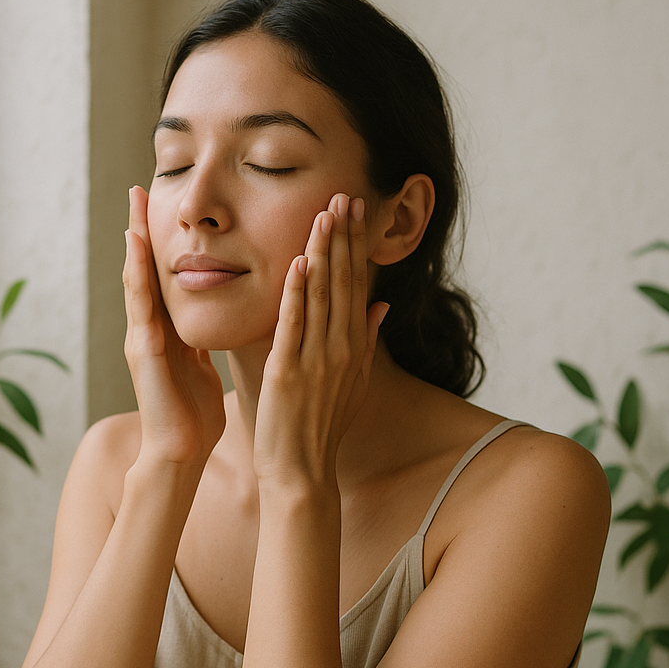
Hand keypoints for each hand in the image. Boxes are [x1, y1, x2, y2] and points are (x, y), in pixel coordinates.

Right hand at [123, 185, 225, 465]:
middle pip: (144, 270)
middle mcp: (149, 330)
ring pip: (137, 280)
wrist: (181, 453)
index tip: (167, 206)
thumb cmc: (193, 415)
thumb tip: (212, 319)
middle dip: (142, 230)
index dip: (163, 243)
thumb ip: (199, 341)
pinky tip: (137, 247)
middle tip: (141, 189)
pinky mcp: (144, 351)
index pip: (163, 278)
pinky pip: (141, 305)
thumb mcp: (200, 365)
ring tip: (135, 205)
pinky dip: (137, 274)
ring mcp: (143, 338)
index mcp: (167, 331)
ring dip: (135, 242)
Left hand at [254, 193, 388, 486]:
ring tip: (324, 215)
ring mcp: (315, 360)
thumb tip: (381, 305)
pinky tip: (298, 263)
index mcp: (353, 348)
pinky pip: (293, 326)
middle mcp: (340, 349)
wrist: (302, 470)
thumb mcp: (354, 383)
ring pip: (321, 297)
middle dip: (343, 238)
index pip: (357, 286)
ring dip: (323, 253)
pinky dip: (296, 294)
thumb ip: (366, 342)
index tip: (356, 212)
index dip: (356, 247)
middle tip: (344, 196)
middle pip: (343, 283)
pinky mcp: (288, 373)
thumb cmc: (322, 428)